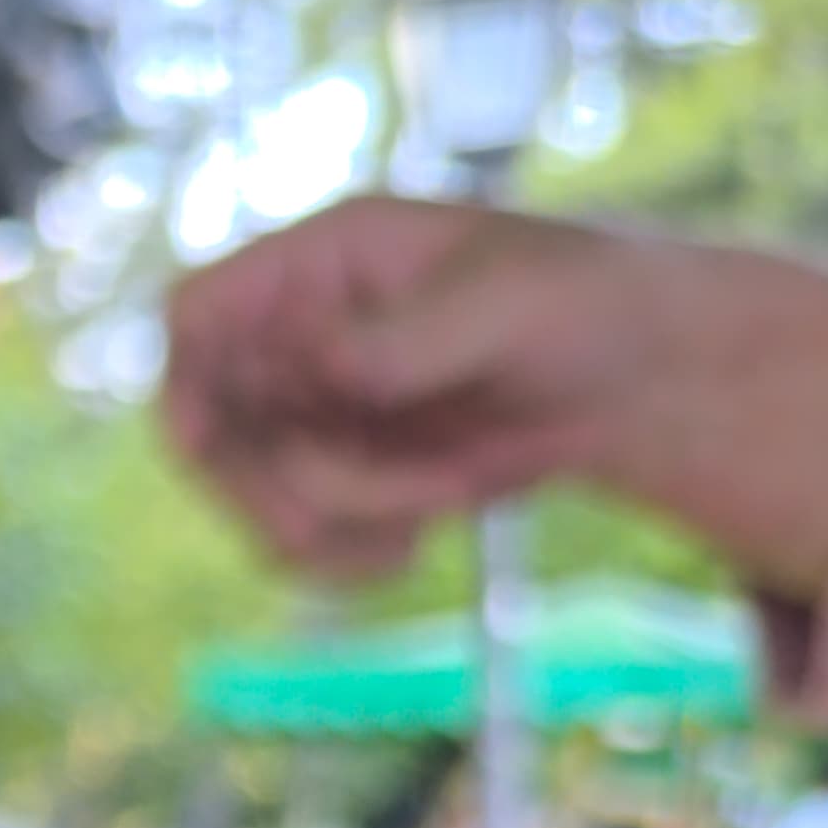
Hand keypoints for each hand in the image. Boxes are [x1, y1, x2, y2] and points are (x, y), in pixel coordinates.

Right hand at [162, 198, 827, 597]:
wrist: (639, 377)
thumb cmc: (584, 303)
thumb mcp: (506, 302)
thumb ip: (406, 336)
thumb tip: (324, 369)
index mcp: (324, 265)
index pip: (199, 314)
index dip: (189, 376)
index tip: (209, 437)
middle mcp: (299, 338)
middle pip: (210, 426)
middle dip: (273, 483)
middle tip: (328, 525)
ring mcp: (313, 413)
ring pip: (251, 497)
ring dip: (330, 525)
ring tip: (427, 516)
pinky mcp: (339, 478)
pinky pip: (295, 545)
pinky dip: (346, 562)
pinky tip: (414, 546)